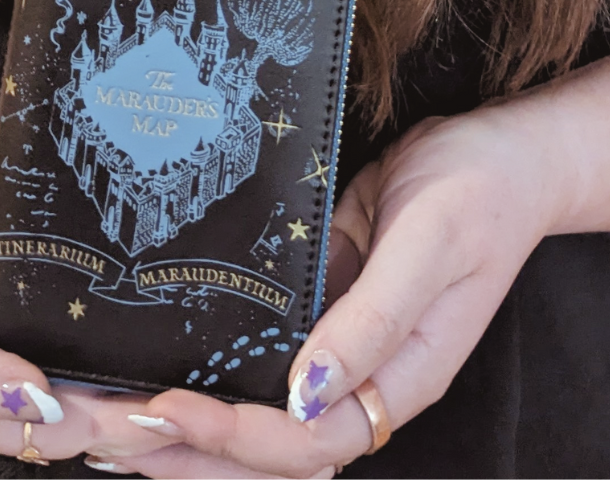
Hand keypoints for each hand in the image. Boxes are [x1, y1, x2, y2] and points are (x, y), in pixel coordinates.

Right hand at [0, 138, 184, 459]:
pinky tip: (175, 309)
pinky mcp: (48, 281)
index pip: (57, 434)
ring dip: (148, 373)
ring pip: (100, 367)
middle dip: (147, 412)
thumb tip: (36, 406)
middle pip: (91, 409)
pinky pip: (94, 308)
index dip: (113, 428)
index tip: (168, 411)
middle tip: (207, 393)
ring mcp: (29, 327)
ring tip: (210, 365)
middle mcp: (5, 373)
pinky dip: (131, 317)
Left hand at [88, 109, 561, 476]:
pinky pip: (259, 360)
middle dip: (190, 452)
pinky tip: (155, 368)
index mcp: (400, 377)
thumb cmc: (477, 195)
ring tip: (113, 421)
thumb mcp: (430, 245)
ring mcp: (338, 348)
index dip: (237, 438)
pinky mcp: (317, 310)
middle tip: (109, 435)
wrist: (499, 159)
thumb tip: (308, 392)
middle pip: (273, 451)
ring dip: (190, 428)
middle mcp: (364, 378)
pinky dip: (209, 376)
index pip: (310, 442)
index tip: (167, 406)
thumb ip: (375, 319)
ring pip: (260, 416)